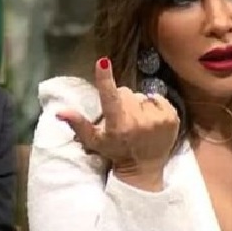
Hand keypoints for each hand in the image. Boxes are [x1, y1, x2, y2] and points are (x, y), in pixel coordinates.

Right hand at [56, 57, 179, 183]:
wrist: (144, 168)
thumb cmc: (115, 152)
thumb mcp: (94, 141)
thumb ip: (78, 124)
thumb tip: (60, 111)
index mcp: (118, 125)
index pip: (110, 97)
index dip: (105, 78)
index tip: (102, 62)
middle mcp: (139, 121)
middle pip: (126, 92)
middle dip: (122, 100)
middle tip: (122, 117)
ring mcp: (157, 119)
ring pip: (142, 96)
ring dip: (138, 105)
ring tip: (137, 121)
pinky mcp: (172, 118)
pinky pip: (158, 98)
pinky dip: (154, 106)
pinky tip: (150, 120)